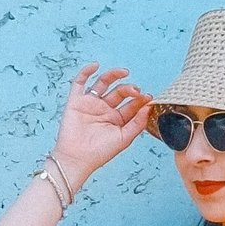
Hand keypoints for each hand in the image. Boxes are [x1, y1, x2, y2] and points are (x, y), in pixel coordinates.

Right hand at [51, 66, 153, 190]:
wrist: (77, 159)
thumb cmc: (100, 153)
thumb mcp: (124, 138)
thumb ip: (138, 123)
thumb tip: (149, 107)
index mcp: (116, 119)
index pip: (131, 104)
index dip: (140, 99)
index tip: (149, 97)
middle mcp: (104, 109)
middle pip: (119, 92)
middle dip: (129, 89)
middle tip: (136, 91)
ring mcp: (90, 104)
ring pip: (103, 83)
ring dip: (114, 75)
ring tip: (125, 72)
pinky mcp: (75, 102)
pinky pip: (79, 83)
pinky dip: (86, 72)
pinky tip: (96, 66)